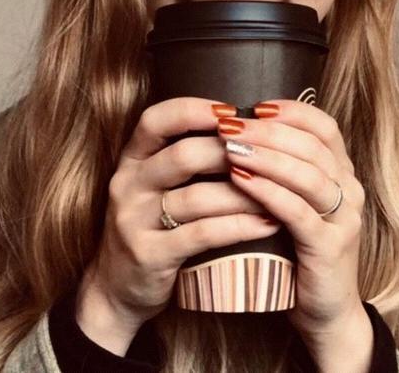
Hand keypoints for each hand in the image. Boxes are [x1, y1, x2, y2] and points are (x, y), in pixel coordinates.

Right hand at [76, 97, 279, 353]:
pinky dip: (239, 227)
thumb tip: (243, 125)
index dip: (193, 109)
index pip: (155, 120)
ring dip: (245, 193)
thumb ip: (185, 156)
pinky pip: (202, 235)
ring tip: (280, 191)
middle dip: (230, 152)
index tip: (231, 110)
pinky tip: (268, 223)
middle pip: (183, 156)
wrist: (118, 289)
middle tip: (268, 153)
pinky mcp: (149, 256)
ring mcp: (134, 221)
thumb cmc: (154, 224)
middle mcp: (128, 184)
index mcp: (132, 159)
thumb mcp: (156, 184)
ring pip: (197, 197)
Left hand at [217, 99, 372, 363]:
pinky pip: (298, 212)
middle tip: (230, 125)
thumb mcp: (297, 203)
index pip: (324, 126)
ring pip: (308, 175)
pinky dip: (269, 192)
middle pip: (312, 145)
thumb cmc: (300, 250)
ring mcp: (344, 219)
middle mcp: (350, 190)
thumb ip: (283, 170)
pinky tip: (241, 180)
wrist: (326, 312)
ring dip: (266, 157)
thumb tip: (242, 132)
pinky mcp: (330, 248)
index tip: (254, 106)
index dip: (290, 111)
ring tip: (230, 147)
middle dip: (268, 131)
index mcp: (343, 173)